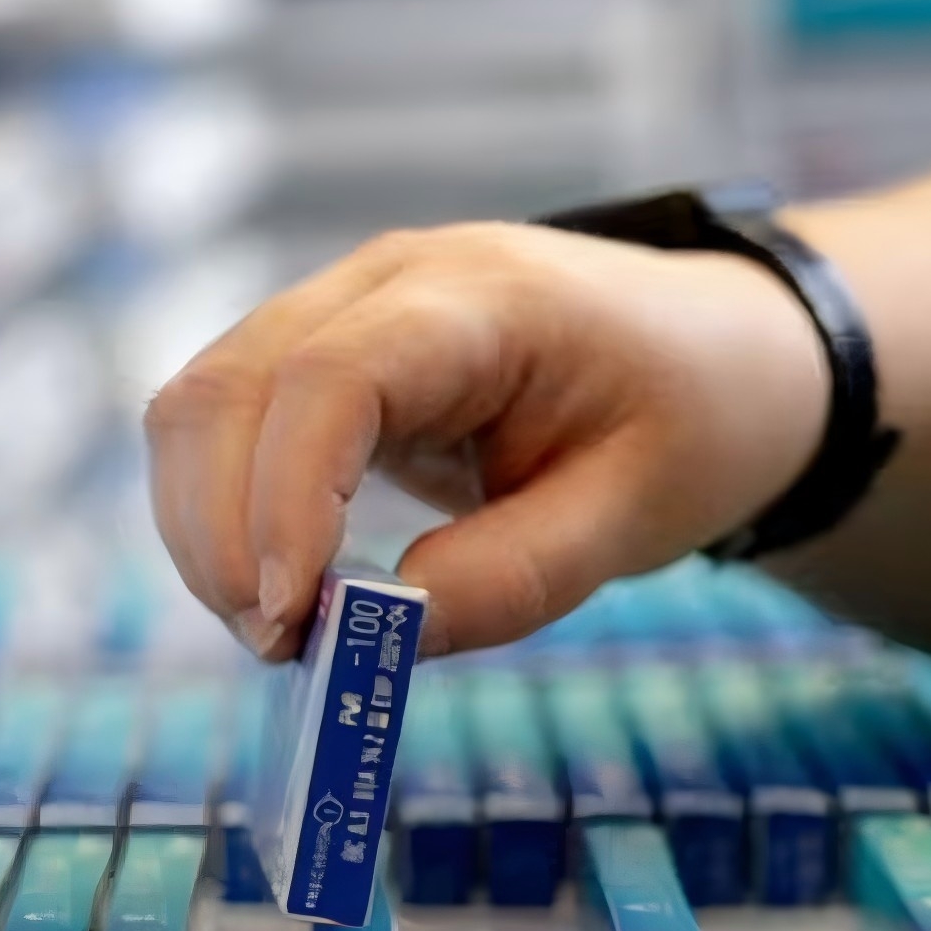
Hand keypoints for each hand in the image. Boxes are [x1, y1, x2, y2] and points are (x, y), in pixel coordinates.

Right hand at [145, 222, 829, 659]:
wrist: (724, 355)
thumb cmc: (694, 421)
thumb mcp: (633, 517)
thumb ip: (508, 579)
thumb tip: (369, 640)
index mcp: (483, 296)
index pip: (331, 377)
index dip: (286, 500)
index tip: (293, 620)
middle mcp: (389, 278)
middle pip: (233, 383)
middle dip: (223, 533)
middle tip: (279, 651)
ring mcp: (347, 304)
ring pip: (206, 399)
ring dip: (208, 526)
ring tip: (279, 634)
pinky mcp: (328, 350)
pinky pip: (232, 418)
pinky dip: (228, 509)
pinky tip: (280, 587)